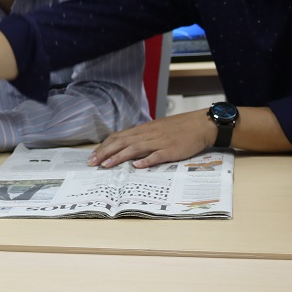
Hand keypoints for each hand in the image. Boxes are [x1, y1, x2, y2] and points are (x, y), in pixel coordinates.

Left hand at [88, 110, 213, 168]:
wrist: (199, 125)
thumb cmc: (176, 128)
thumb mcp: (154, 129)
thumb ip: (140, 138)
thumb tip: (124, 147)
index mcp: (142, 130)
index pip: (118, 137)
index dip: (104, 146)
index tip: (92, 156)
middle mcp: (147, 134)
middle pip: (122, 142)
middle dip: (105, 152)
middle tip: (92, 162)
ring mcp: (159, 142)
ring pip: (135, 148)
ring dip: (119, 157)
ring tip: (106, 165)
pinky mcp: (171, 150)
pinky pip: (157, 155)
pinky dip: (147, 160)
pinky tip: (137, 166)